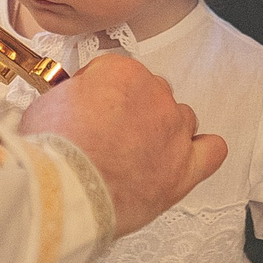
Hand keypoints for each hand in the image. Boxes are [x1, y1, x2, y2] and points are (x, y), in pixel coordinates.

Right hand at [21, 53, 227, 236]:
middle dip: (134, 111)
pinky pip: (212, 150)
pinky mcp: (184, 169)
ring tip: (139, 154)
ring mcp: (173, 132)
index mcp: (122, 72)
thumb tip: (78, 100)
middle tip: (110, 136)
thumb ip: (75, 94)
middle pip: (153, 93)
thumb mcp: (49, 102)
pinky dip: (203, 151)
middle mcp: (155, 95)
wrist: (65, 190)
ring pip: (181, 119)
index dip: (101, 94)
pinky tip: (187, 157)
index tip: (90, 111)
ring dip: (164, 131)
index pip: (118, 73)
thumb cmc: (53, 150)